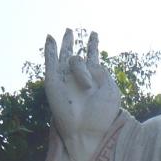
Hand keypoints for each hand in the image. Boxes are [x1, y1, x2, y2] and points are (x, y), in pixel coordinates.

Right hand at [44, 29, 120, 156]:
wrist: (87, 131)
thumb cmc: (102, 114)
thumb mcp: (110, 90)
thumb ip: (102, 73)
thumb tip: (88, 61)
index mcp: (95, 80)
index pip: (93, 57)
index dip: (93, 45)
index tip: (94, 34)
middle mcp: (80, 78)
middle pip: (76, 55)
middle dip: (74, 42)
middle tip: (71, 29)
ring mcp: (66, 79)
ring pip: (65, 56)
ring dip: (66, 43)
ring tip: (68, 31)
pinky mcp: (53, 82)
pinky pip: (50, 62)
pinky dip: (50, 50)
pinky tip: (50, 37)